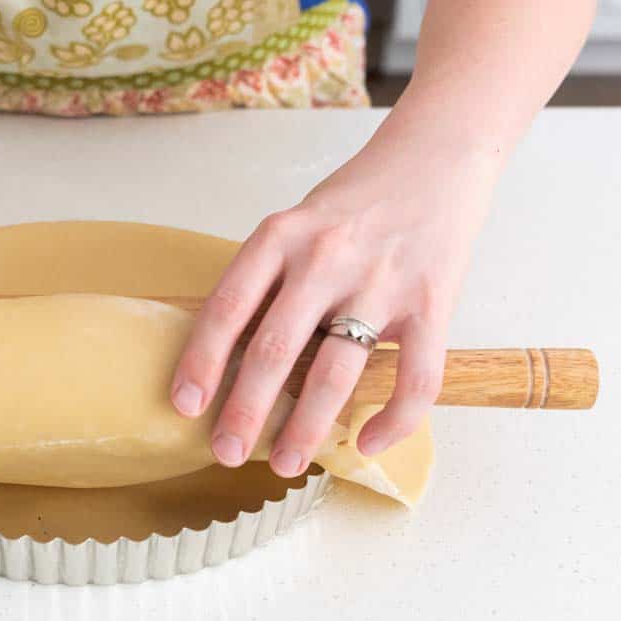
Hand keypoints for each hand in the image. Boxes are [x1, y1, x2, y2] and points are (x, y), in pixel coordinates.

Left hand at [170, 145, 497, 476]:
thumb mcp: (294, 223)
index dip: (201, 361)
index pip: (227, 308)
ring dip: (306, 428)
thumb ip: (267, 278)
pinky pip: (415, 377)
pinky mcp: (432, 302)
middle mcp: (325, 258)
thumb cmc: (354, 200)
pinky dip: (393, 421)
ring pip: (335, 373)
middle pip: (273, 350)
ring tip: (284, 464)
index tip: (184, 405)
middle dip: (244, 410)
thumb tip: (227, 351)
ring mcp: (380, 282)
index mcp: (280, 236)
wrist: (435, 156)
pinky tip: (367, 444)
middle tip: (224, 450)